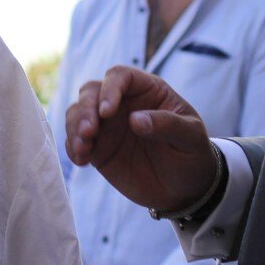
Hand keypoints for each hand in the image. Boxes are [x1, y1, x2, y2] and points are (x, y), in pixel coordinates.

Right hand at [65, 65, 215, 213]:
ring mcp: (107, 125)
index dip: (110, 89)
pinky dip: (72, 148)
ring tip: (83, 149)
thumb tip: (136, 120)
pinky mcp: (97, 147)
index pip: (120, 76)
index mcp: (147, 90)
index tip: (107, 112)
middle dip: (85, 109)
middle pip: (91, 91)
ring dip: (74, 128)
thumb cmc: (192, 154)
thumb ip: (168, 125)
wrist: (184, 188)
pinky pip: (75, 141)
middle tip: (88, 132)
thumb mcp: (191, 137)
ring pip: (77, 113)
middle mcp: (122, 103)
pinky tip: (81, 161)